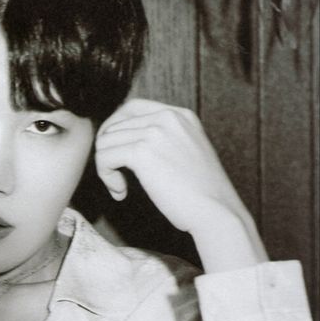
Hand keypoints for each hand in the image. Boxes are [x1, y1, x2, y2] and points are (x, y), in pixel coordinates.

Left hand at [94, 99, 267, 270]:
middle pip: (114, 125)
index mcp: (179, 115)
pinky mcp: (143, 152)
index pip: (130, 109)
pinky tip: (121, 193)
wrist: (216, 211)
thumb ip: (163, 142)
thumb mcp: (186, 155)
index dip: (115, 133)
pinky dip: (106, 177)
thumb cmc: (201, 195)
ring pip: (105, 142)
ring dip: (106, 168)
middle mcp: (167, 116)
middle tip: (117, 179)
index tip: (118, 159)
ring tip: (120, 188)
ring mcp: (155, 131)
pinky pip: (104, 157)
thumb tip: (127, 146)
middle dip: (109, 154)